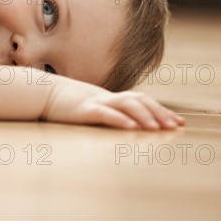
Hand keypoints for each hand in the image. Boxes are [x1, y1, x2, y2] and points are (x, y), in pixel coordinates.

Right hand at [42, 77, 184, 129]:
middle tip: (175, 126)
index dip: (161, 110)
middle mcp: (108, 98)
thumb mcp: (91, 107)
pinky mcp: (83, 110)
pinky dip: (118, 119)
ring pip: (125, 105)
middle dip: (159, 113)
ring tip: (157, 128)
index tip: (179, 122)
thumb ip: (108, 112)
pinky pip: (104, 113)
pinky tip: (130, 127)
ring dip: (143, 116)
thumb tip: (127, 123)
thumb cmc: (67, 103)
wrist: (42, 92)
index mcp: (111, 98)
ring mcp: (96, 102)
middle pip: (139, 101)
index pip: (142, 101)